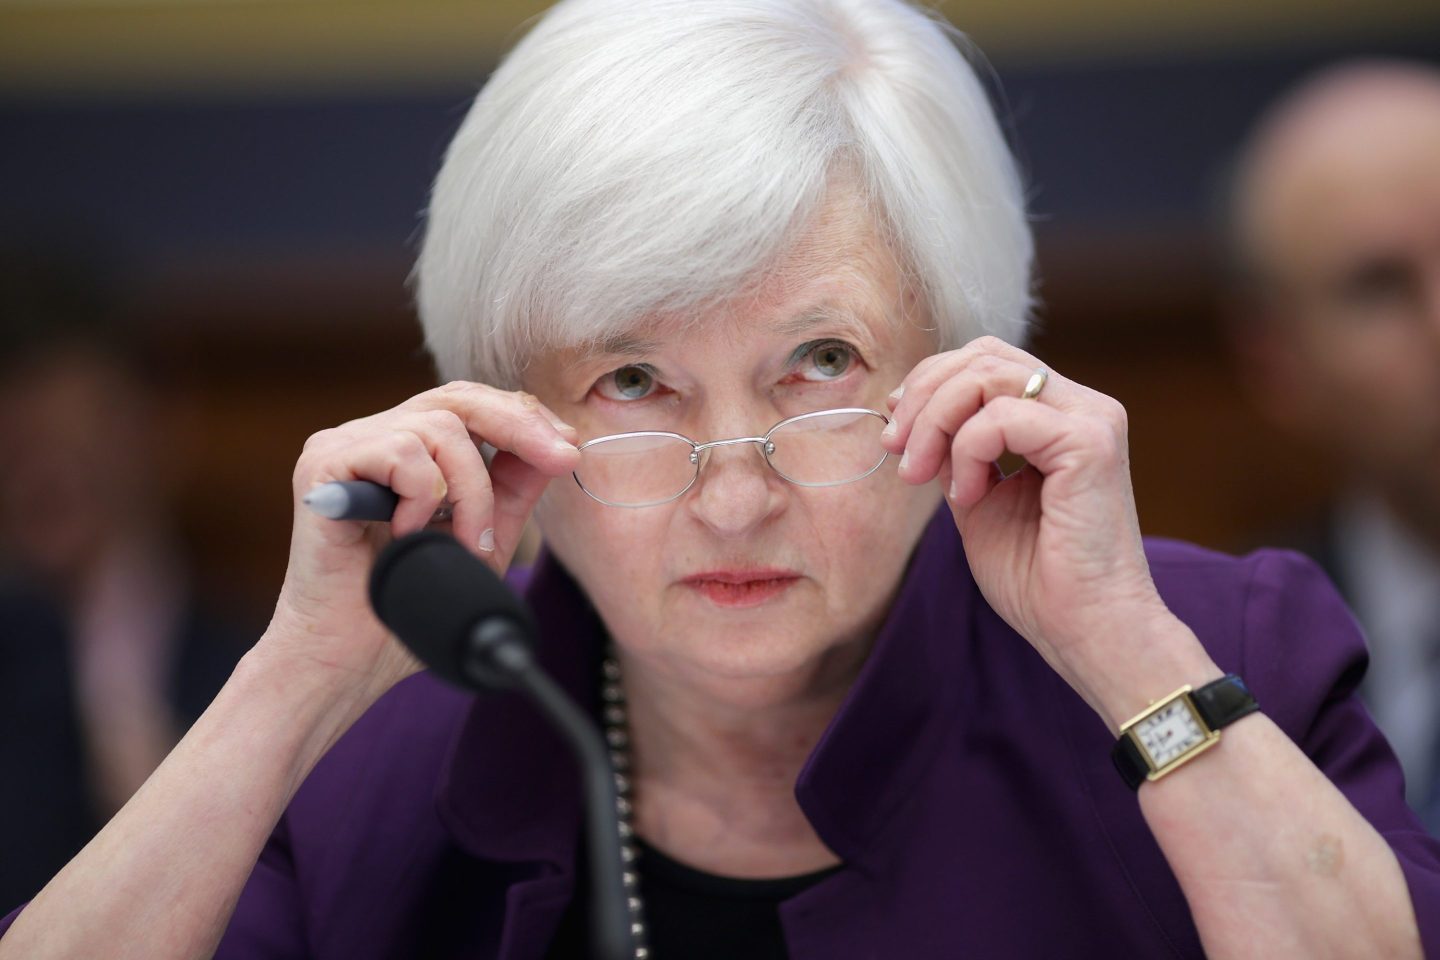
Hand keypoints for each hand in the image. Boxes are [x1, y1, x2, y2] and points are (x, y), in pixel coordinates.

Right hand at [263, 382, 579, 703]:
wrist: (350, 658)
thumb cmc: (406, 606)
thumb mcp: (481, 541)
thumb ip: (511, 491)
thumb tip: (557, 446)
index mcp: (406, 447)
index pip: (471, 405)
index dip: (524, 418)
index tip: (569, 448)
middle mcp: (373, 436)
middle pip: (458, 397)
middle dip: (520, 427)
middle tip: (560, 459)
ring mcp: (344, 446)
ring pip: (439, 428)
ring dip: (471, 492)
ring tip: (466, 544)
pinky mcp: (322, 465)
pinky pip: (400, 452)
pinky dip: (422, 496)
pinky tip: (409, 534)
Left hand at [883, 337, 1208, 722]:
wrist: (1086, 631)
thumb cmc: (1038, 580)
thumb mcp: (977, 501)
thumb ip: (956, 453)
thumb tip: (913, 418)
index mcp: (1059, 416)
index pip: (986, 360)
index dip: (929, 383)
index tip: (895, 432)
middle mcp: (1082, 406)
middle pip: (983, 354)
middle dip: (923, 395)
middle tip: (897, 450)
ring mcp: (1092, 419)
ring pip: (987, 374)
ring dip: (935, 422)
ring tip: (924, 476)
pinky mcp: (1090, 443)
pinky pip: (1001, 416)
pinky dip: (967, 451)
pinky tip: (968, 497)